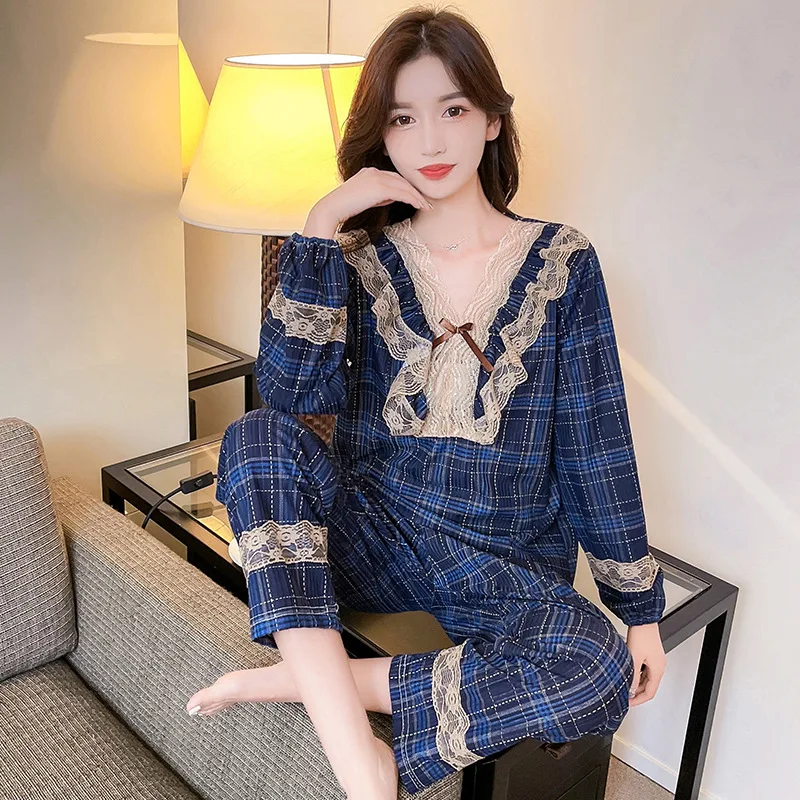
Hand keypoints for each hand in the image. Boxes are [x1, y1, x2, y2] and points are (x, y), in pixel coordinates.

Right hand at [307, 167, 431, 234]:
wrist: (331, 209)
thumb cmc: (345, 208)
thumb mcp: (365, 199)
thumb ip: (379, 196)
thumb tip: (393, 198)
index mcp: (369, 172)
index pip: (393, 178)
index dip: (406, 188)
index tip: (416, 198)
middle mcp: (374, 171)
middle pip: (401, 180)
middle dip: (415, 191)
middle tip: (426, 202)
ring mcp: (376, 177)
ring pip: (403, 185)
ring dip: (417, 196)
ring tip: (426, 207)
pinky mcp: (378, 187)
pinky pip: (401, 192)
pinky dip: (413, 199)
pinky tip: (419, 206)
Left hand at [626, 622, 666, 705]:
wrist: (642, 619)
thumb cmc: (641, 634)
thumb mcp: (634, 658)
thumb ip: (633, 675)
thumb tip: (630, 688)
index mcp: (658, 669)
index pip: (650, 693)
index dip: (638, 700)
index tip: (629, 703)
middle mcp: (659, 666)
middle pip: (649, 686)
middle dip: (636, 692)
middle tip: (625, 695)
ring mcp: (655, 660)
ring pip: (646, 678)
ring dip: (636, 683)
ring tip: (624, 684)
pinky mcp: (650, 653)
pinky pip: (644, 669)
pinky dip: (637, 674)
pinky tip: (628, 672)